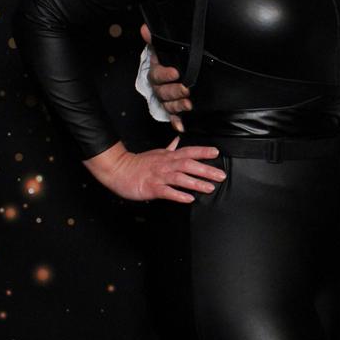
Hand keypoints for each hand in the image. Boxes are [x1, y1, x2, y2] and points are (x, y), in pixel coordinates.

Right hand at [83, 138, 225, 203]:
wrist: (118, 170)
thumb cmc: (139, 163)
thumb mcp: (156, 153)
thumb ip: (170, 148)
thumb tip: (178, 140)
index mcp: (168, 156)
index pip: (188, 151)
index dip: (202, 151)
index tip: (216, 152)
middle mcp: (165, 164)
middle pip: (188, 164)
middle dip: (205, 170)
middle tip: (221, 175)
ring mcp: (158, 176)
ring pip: (179, 177)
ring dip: (195, 182)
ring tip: (209, 188)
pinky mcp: (151, 188)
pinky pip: (166, 191)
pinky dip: (178, 195)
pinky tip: (189, 199)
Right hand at [140, 23, 191, 132]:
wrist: (173, 72)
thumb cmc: (168, 60)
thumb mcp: (162, 48)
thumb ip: (155, 39)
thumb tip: (145, 28)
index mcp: (156, 73)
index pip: (157, 75)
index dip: (165, 74)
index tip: (176, 72)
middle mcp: (159, 88)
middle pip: (163, 92)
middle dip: (175, 92)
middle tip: (186, 90)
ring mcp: (166, 99)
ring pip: (169, 105)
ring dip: (178, 106)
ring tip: (188, 104)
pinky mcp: (173, 109)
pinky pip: (172, 117)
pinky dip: (176, 122)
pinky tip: (181, 126)